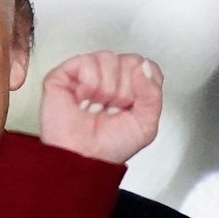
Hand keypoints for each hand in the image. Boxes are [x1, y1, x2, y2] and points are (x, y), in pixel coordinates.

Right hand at [39, 51, 162, 165]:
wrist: (84, 159)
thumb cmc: (108, 147)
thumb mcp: (145, 125)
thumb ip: (153, 94)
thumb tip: (144, 68)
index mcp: (129, 86)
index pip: (145, 66)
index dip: (142, 86)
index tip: (131, 107)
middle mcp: (109, 76)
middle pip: (130, 61)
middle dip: (124, 91)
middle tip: (110, 110)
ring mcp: (87, 73)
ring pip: (109, 58)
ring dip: (106, 89)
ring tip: (96, 106)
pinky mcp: (65, 74)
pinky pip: (87, 61)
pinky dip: (89, 85)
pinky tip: (83, 100)